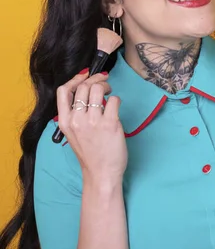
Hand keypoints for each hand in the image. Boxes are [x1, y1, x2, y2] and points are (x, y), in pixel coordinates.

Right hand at [57, 70, 127, 184]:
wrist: (101, 174)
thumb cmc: (90, 153)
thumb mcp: (73, 133)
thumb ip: (75, 114)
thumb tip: (85, 89)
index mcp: (65, 121)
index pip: (64, 91)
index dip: (76, 78)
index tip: (86, 75)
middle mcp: (77, 120)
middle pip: (84, 87)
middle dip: (96, 80)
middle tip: (104, 85)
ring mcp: (93, 121)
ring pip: (99, 89)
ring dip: (106, 87)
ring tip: (110, 94)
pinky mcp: (110, 124)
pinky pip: (114, 100)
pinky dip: (117, 100)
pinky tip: (115, 108)